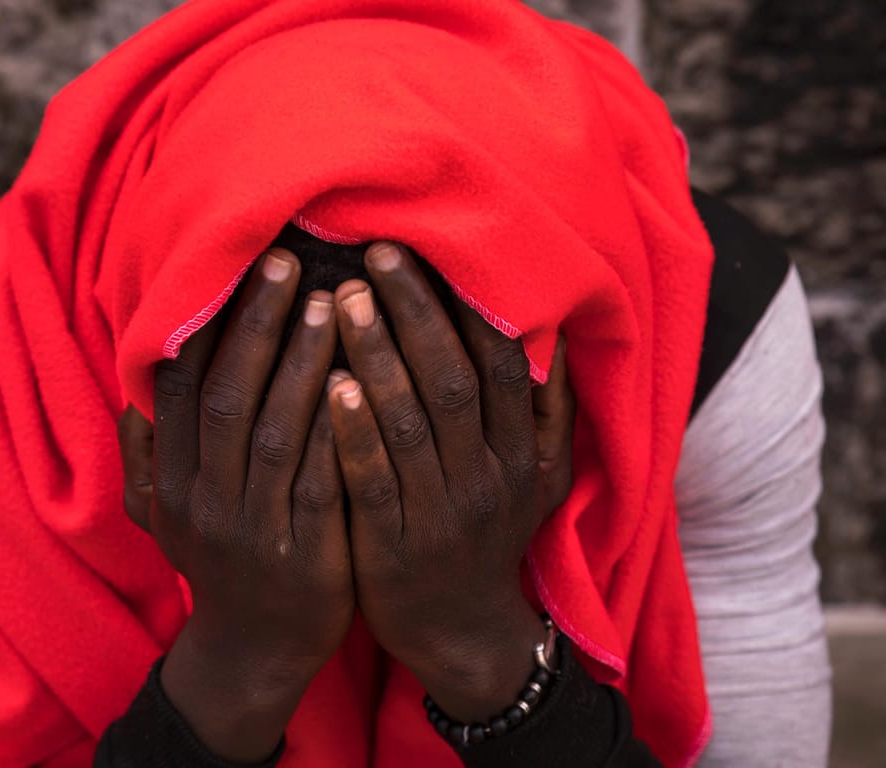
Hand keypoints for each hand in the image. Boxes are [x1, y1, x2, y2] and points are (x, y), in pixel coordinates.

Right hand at [117, 249, 350, 760]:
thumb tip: (133, 395)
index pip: (180, 389)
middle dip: (258, 326)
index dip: (206, 325)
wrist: (253, 656)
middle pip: (227, 398)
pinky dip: (336, 432)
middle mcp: (203, 500)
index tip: (233, 267)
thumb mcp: (167, 516)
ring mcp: (252, 530)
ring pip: (274, 433)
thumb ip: (149, 456)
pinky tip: (362, 383)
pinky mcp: (304, 556)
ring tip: (336, 304)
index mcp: (172, 480)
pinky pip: (320, 484)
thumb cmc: (221, 564)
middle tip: (289, 261)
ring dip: (303, 364)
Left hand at [327, 242, 574, 721]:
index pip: (501, 362)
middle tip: (374, 253)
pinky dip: (355, 433)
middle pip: (454, 381)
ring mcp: (443, 514)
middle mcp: (489, 478)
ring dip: (378, 357)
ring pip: (413, 424)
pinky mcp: (395, 547)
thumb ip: (549, 407)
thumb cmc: (491, 535)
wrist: (463, 634)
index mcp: (523, 452)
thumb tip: (556, 330)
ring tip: (341, 298)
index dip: (468, 304)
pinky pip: (376, 481)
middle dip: (415, 312)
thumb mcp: (541, 477)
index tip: (430, 249)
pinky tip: (329, 385)